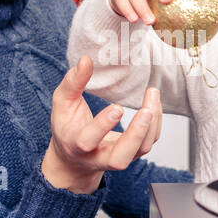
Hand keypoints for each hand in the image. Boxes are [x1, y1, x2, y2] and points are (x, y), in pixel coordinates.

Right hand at [42, 55, 163, 192]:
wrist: (75, 157)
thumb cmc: (67, 126)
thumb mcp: (62, 103)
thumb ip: (72, 83)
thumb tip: (86, 60)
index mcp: (76, 145)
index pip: (88, 140)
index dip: (102, 126)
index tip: (117, 107)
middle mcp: (98, 157)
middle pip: (119, 158)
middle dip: (135, 135)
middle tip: (146, 112)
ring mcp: (117, 158)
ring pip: (139, 149)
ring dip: (150, 125)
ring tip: (152, 95)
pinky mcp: (132, 154)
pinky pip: (148, 142)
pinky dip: (155, 123)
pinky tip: (153, 102)